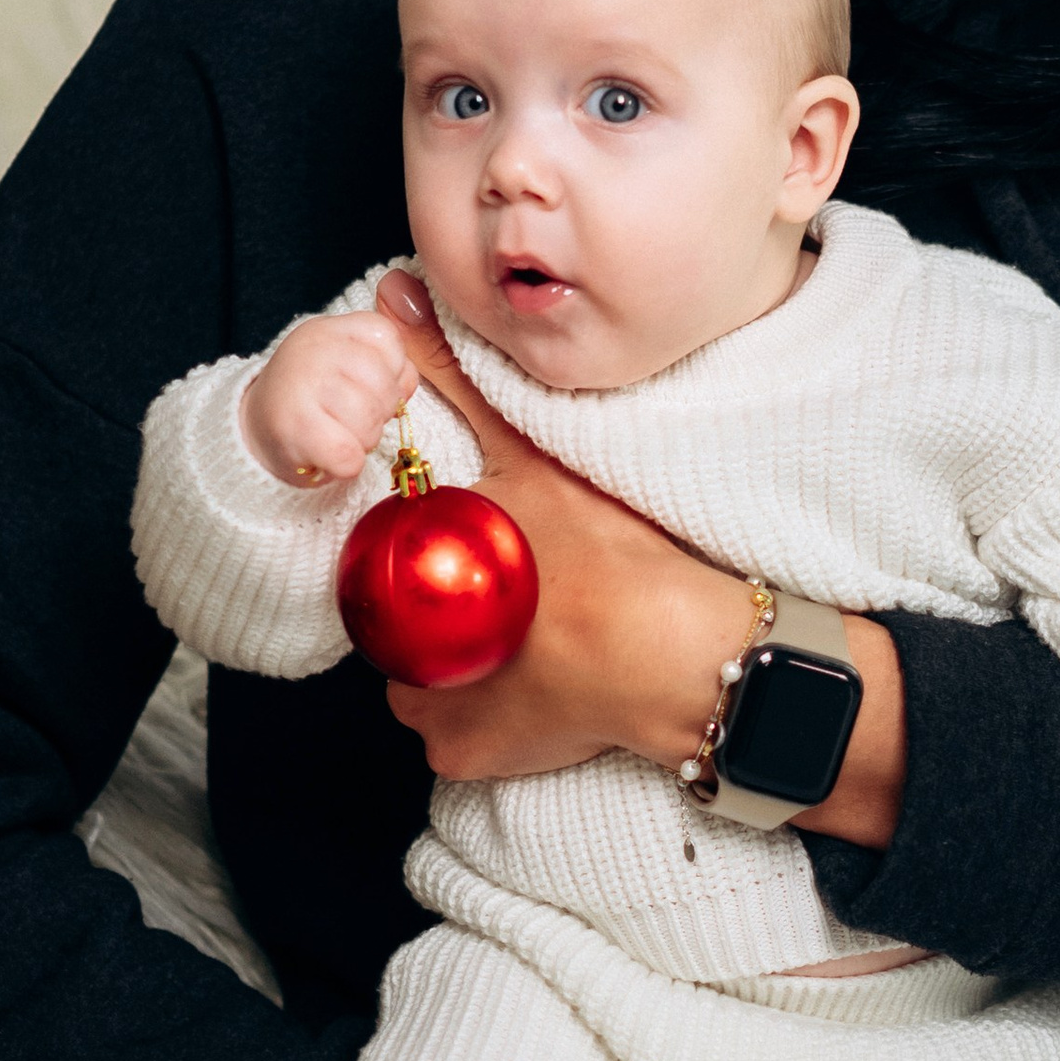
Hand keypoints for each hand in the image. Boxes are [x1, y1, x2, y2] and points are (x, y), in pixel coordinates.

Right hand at [241, 308, 417, 487]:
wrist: (255, 427)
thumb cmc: (314, 398)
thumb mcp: (347, 365)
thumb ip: (386, 365)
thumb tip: (405, 385)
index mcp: (331, 329)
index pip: (388, 339)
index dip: (391, 372)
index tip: (366, 386)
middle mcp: (313, 349)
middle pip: (383, 385)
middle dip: (380, 413)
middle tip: (354, 419)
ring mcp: (300, 386)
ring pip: (368, 421)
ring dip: (364, 440)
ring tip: (341, 435)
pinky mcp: (293, 429)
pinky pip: (348, 455)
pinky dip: (347, 464)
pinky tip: (329, 456)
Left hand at [369, 274, 906, 842]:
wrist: (680, 657)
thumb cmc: (604, 557)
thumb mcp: (523, 454)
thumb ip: (451, 375)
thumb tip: (390, 294)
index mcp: (403, 593)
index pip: (379, 572)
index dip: (422, 556)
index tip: (466, 548)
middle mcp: (402, 671)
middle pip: (401, 630)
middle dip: (440, 610)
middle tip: (504, 586)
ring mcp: (434, 728)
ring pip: (426, 686)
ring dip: (461, 663)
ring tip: (523, 630)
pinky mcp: (471, 766)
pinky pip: (460, 739)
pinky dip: (488, 715)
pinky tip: (531, 680)